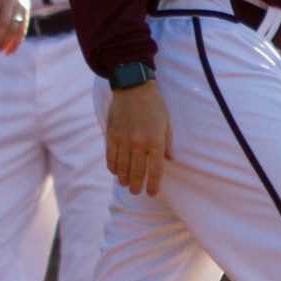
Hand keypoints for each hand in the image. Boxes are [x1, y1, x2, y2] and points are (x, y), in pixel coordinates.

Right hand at [104, 79, 169, 194]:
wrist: (133, 87)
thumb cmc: (154, 105)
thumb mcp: (167, 123)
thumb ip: (167, 143)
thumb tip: (169, 159)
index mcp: (155, 142)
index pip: (155, 170)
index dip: (153, 184)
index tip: (152, 193)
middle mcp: (139, 144)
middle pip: (136, 172)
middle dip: (136, 185)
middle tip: (136, 192)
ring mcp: (123, 140)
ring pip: (122, 167)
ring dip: (123, 178)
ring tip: (125, 184)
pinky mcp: (111, 135)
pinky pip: (111, 156)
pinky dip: (112, 166)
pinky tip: (115, 171)